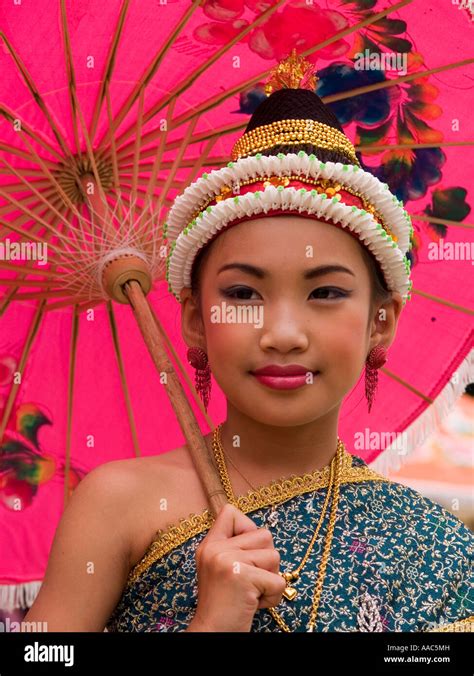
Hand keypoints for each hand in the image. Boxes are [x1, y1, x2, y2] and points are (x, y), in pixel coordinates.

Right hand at [187, 502, 285, 631]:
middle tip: (250, 580)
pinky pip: (279, 581)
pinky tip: (254, 604)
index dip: (248, 529)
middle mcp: (216, 548)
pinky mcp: (243, 577)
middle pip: (264, 534)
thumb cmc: (222, 604)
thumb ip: (233, 547)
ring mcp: (228, 561)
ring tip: (251, 592)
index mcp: (209, 544)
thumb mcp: (218, 568)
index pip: (230, 512)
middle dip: (266, 560)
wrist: (211, 633)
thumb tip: (262, 533)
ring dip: (270, 579)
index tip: (245, 554)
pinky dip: (273, 597)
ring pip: (275, 556)